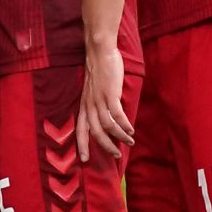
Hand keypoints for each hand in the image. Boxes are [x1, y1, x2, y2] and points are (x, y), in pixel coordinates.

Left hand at [76, 40, 134, 162]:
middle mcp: (89, 105)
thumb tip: (105, 116)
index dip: (82, 145)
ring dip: (120, 136)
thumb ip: (96, 103)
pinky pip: (117, 115)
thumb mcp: (92, 90)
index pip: (80, 130)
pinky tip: (131, 129)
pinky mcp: (110, 94)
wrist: (100, 52)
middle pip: (96, 133)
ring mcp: (99, 100)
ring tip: (130, 142)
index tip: (85, 159)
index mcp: (84, 105)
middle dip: (106, 146)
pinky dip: (124, 124)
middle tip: (116, 155)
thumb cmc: (98, 70)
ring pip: (108, 126)